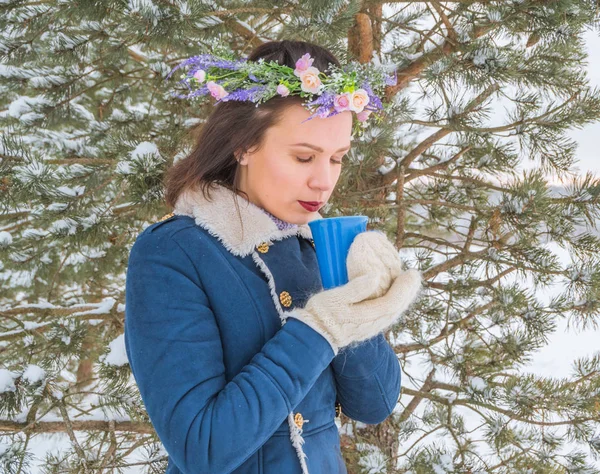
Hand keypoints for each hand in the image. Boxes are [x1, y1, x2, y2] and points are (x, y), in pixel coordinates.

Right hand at [286, 231, 421, 353]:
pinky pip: (386, 313)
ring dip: (402, 297)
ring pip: (393, 311)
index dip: (405, 287)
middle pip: (397, 307)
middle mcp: (374, 324)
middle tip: (414, 275)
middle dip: (408, 291)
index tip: (411, 273)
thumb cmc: (323, 313)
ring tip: (407, 283)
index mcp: (369, 315)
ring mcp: (371, 327)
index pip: (394, 300)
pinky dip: (393, 302)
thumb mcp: (336, 297)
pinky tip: (392, 295)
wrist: (315, 335)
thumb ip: (356, 288)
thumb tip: (375, 276)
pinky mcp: (367, 327)